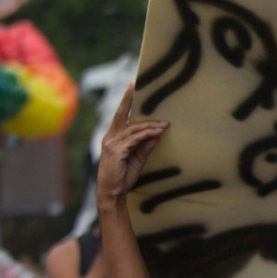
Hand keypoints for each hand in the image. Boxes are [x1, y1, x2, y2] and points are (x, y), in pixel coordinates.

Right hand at [97, 83, 170, 203]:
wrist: (113, 192)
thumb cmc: (123, 176)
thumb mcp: (137, 158)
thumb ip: (145, 145)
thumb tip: (157, 134)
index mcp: (113, 137)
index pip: (120, 116)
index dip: (126, 101)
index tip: (132, 86)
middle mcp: (110, 137)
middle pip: (122, 114)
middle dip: (129, 99)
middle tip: (136, 85)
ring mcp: (112, 143)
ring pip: (134, 129)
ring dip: (151, 125)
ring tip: (165, 124)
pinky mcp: (117, 151)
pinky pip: (135, 139)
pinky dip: (147, 135)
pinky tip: (158, 132)